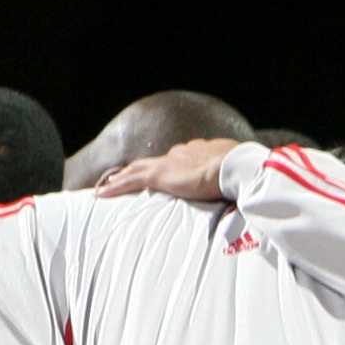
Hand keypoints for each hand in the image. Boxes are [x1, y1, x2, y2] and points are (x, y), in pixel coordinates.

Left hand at [97, 138, 245, 201]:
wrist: (236, 166)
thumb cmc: (242, 171)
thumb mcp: (237, 173)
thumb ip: (231, 177)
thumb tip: (238, 182)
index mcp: (200, 151)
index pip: (179, 158)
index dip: (168, 165)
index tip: (162, 171)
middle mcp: (182, 153)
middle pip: (153, 162)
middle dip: (139, 169)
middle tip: (124, 176)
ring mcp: (169, 163)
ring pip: (137, 169)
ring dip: (121, 176)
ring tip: (108, 185)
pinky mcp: (160, 175)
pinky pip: (130, 180)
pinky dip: (115, 186)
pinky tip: (102, 193)